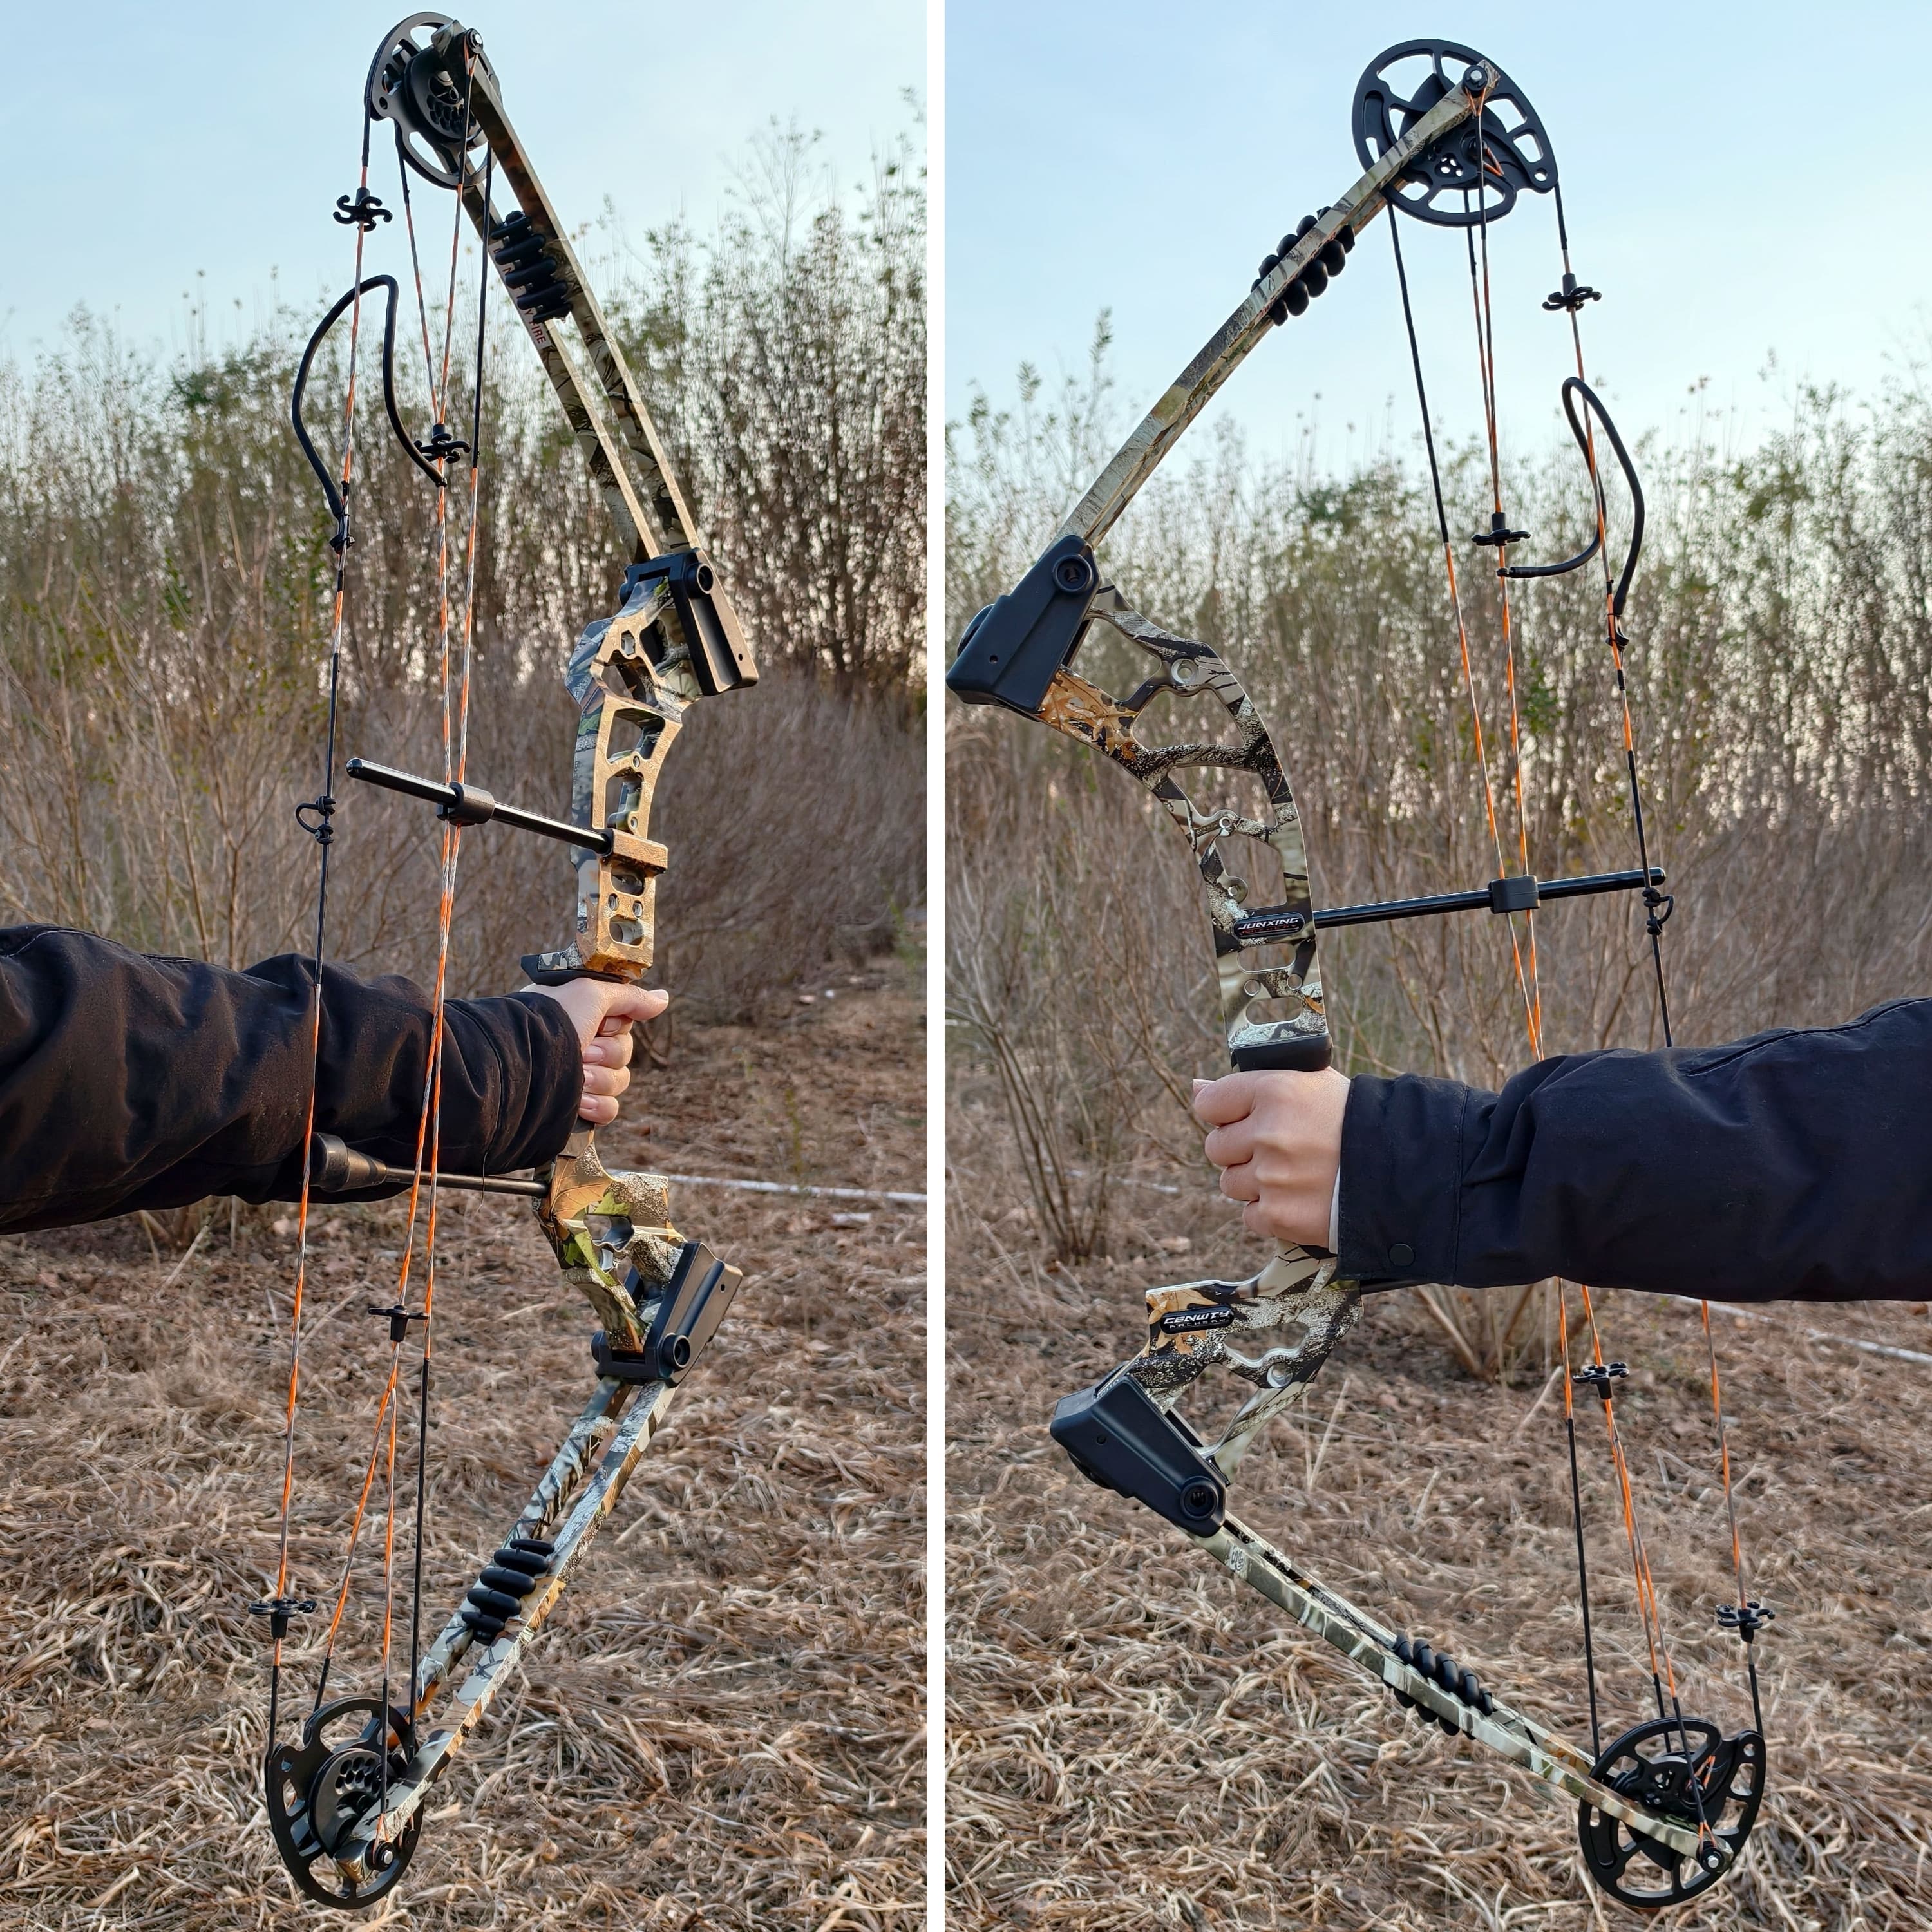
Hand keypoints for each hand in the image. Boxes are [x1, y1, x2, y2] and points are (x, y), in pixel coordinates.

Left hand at [519, 978, 667, 1124]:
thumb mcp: (590, 994)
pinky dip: (597, 1105)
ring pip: (620, 1081)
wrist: (520, 1067)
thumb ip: (629, 997)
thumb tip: (664, 998)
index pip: (623, 1022)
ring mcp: (579, 1078)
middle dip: (606, 1053)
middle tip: (584, 1050)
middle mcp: (580, 1045)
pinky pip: (610, 1109)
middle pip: (625, 1052)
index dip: (616, 1024)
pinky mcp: (578, 1107)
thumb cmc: (549, 1021)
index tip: (601, 1022)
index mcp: (582, 1018)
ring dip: (599, 1079)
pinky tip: (579, 1101)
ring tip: (576, 1075)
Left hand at [1193, 1067, 1349, 1249]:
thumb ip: (1252, 1087)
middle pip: (1216, 1147)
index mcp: (1274, 1091)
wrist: (1407, 1173)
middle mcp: (1267, 1133)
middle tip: (1280, 1151)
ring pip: (1230, 1184)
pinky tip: (1302, 1199)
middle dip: (1241, 1151)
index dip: (1228, 1114)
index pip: (1210, 1104)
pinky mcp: (1278, 1216)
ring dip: (1255, 1183)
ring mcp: (1270, 1177)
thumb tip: (1196, 1087)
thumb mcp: (1311, 1086)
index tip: (1248, 1120)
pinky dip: (1270, 1212)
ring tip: (1296, 1176)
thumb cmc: (1356, 1124)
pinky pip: (1249, 1215)